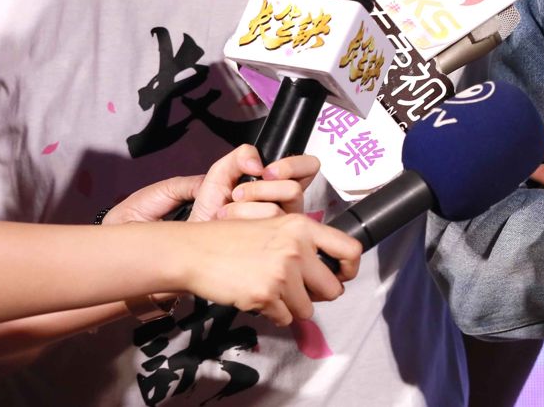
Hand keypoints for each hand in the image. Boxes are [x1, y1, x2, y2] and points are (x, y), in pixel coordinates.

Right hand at [177, 214, 360, 326]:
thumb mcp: (272, 224)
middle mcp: (298, 248)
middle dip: (319, 296)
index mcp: (303, 226)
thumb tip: (327, 268)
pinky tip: (256, 297)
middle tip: (300, 292)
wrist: (193, 251)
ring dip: (292, 307)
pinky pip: (284, 319)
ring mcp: (282, 273)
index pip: (350, 249)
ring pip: (308, 309)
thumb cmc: (230, 238)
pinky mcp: (266, 296)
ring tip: (271, 292)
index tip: (341, 276)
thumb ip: (301, 241)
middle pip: (333, 289)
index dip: (350, 269)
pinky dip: (273, 314)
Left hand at [190, 145, 319, 222]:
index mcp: (283, 181)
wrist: (200, 230)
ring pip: (277, 208)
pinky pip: (265, 224)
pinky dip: (241, 217)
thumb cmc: (213, 204)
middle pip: (295, 189)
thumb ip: (241, 155)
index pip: (310, 166)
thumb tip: (258, 164)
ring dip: (245, 205)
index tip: (266, 171)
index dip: (294, 165)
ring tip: (227, 209)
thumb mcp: (223, 170)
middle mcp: (289, 203)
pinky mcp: (274, 241)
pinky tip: (230, 222)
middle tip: (238, 193)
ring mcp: (283, 224)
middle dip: (261, 189)